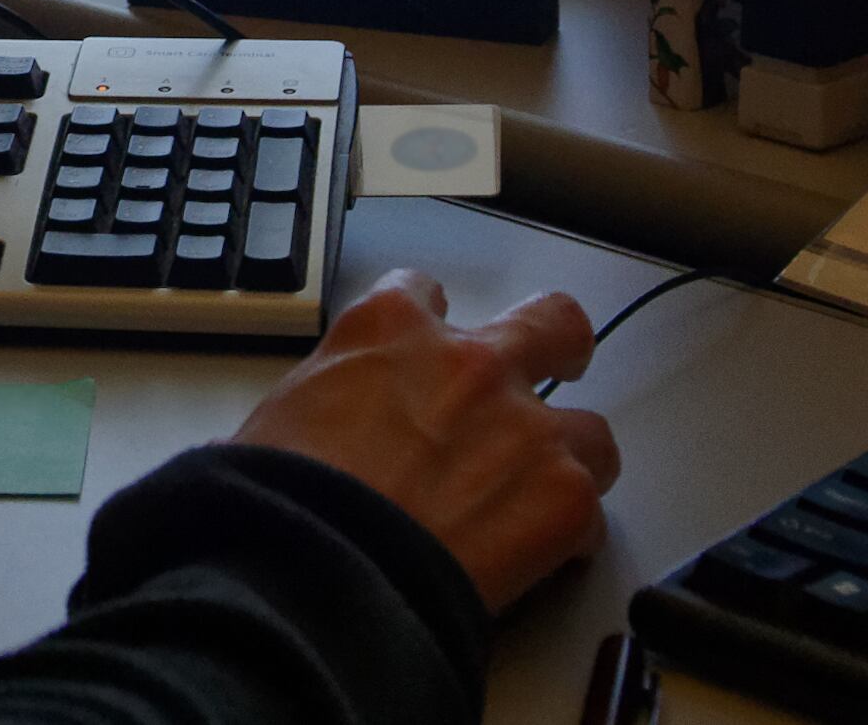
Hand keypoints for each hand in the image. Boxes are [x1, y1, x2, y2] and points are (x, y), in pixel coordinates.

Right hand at [229, 270, 619, 612]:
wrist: (315, 571)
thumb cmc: (281, 502)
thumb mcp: (278, 417)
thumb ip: (331, 400)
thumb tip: (331, 432)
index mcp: (390, 328)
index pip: (425, 295)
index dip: (430, 330)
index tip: (429, 354)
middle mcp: (469, 363)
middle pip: (552, 324)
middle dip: (557, 349)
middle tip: (552, 377)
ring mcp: (525, 427)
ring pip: (588, 430)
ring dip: (566, 461)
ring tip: (537, 504)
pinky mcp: (561, 497)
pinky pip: (589, 511)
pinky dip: (568, 536)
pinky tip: (539, 558)